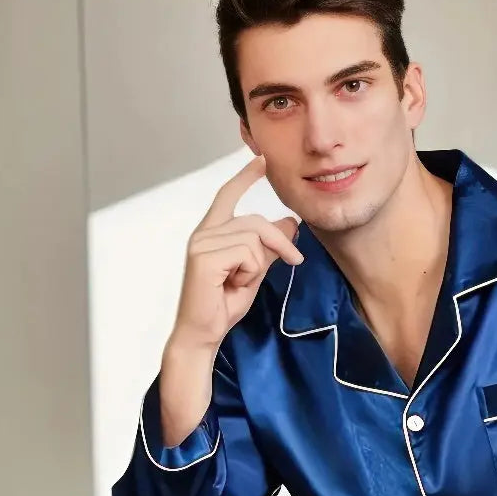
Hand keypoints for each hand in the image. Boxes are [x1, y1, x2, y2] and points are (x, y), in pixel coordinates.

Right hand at [172, 154, 304, 352]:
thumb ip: (268, 247)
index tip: (262, 161)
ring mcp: (201, 243)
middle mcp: (203, 233)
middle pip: (254, 221)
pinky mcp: (204, 257)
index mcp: (211, 233)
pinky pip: (246, 253)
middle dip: (280, 241)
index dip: (245, 177)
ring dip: (259, 265)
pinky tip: (233, 285)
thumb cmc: (223, 305)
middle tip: (295, 261)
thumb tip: (291, 221)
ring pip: (253, 238)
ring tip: (241, 282)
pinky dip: (250, 272)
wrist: (203, 334)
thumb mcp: (254, 271)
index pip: (228, 196)